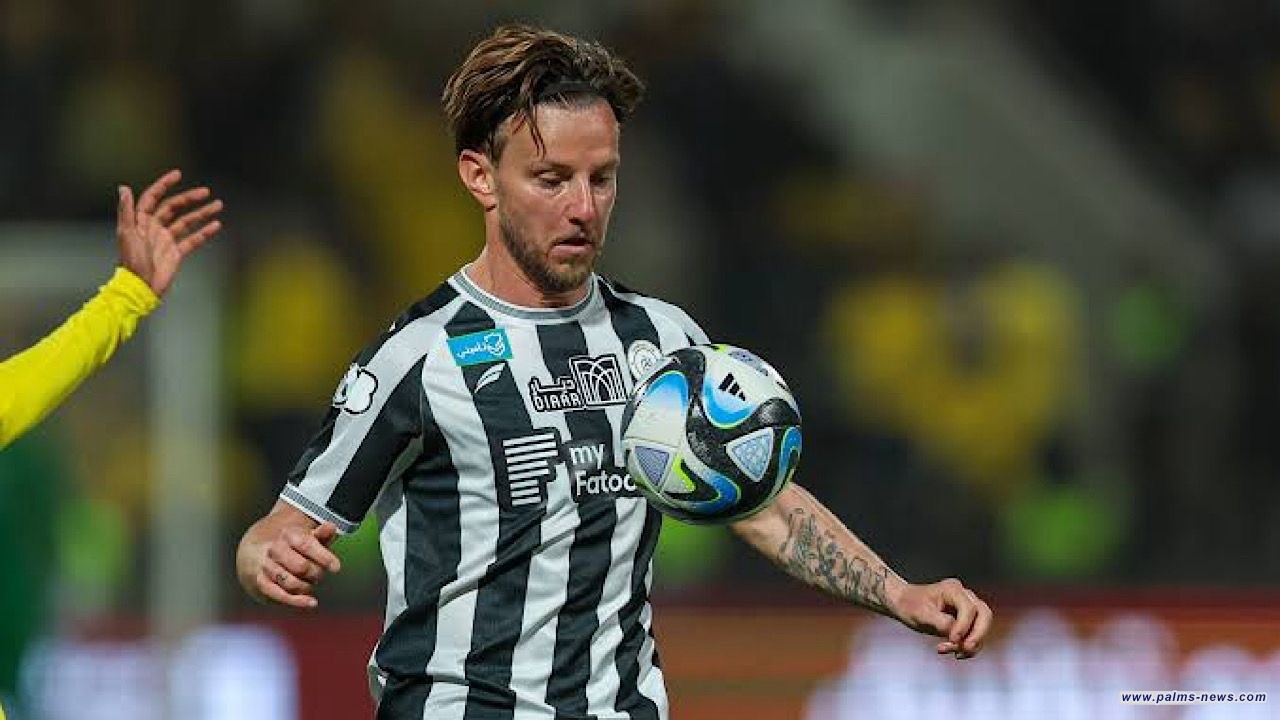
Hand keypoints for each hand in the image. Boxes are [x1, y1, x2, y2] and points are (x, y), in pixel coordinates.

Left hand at [116, 168, 223, 296]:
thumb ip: (126, 211)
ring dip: (202, 213)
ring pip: (187, 222)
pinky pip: (193, 240)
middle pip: (174, 208)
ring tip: (218, 205)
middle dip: (190, 198)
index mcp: (141, 221)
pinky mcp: (176, 253)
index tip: (178, 175)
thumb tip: (124, 188)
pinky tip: (216, 226)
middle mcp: (154, 228)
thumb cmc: (131, 262)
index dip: (164, 185)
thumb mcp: (127, 234)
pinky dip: (205, 233)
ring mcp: (166, 240)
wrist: (140, 288)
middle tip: (206, 192)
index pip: (153, 198)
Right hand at [251, 522, 342, 608]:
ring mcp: (266, 566)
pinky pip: (279, 595)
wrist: (260, 551)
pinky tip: (312, 602)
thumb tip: (332, 527)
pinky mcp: (261, 582)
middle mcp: (274, 549)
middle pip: (300, 567)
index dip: (323, 557)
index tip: (336, 568)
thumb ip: (322, 534)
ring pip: (290, 582)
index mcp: (288, 534)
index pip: (306, 545)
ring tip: (310, 583)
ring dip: (306, 587)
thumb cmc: (293, 546)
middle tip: (319, 574)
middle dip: (315, 574)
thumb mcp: (308, 536)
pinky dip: (297, 601)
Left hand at [891, 578, 992, 658]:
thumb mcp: (921, 614)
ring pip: (982, 626)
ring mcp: (967, 607)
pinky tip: (954, 652)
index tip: (951, 640)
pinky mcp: (966, 620)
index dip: (964, 626)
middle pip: (984, 615)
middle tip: (965, 649)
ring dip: (971, 643)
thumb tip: (955, 632)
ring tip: (954, 653)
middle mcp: (964, 596)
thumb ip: (940, 622)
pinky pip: (974, 635)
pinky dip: (967, 646)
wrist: (903, 604)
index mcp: (953, 589)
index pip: (969, 608)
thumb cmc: (910, 605)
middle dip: (978, 635)